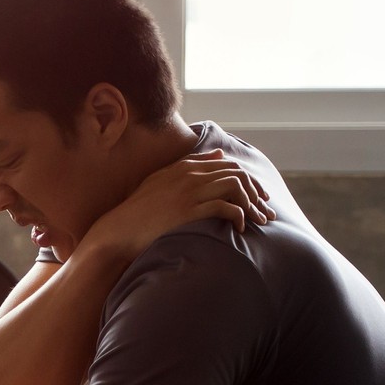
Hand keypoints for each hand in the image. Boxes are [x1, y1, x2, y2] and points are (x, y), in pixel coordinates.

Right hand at [83, 151, 275, 261]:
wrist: (119, 230)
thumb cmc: (137, 211)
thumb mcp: (160, 181)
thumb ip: (188, 165)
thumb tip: (218, 154)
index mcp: (185, 167)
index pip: (227, 165)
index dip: (248, 180)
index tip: (258, 197)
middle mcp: (190, 175)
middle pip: (237, 174)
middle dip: (257, 193)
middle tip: (266, 211)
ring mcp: (190, 192)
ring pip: (236, 188)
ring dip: (252, 205)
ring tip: (258, 221)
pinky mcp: (190, 211)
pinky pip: (226, 207)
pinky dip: (239, 216)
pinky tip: (240, 228)